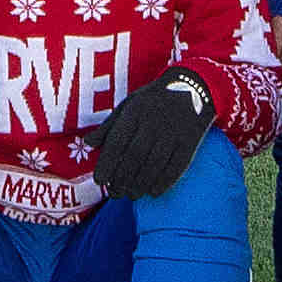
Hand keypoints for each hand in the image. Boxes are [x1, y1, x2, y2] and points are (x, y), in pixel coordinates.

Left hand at [89, 75, 211, 203]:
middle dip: (122, 179)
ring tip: (131, 195)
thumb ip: (109, 125)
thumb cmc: (154, 100)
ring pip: (154, 164)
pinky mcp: (190, 141)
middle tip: (115, 193)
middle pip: (134, 156)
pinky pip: (177, 166)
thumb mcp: (129, 104)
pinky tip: (153, 192)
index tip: (100, 181)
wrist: (193, 86)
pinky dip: (164, 182)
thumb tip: (88, 143)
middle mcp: (153, 122)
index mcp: (135, 112)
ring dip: (140, 184)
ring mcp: (173, 132)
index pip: (117, 142)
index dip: (106, 164)